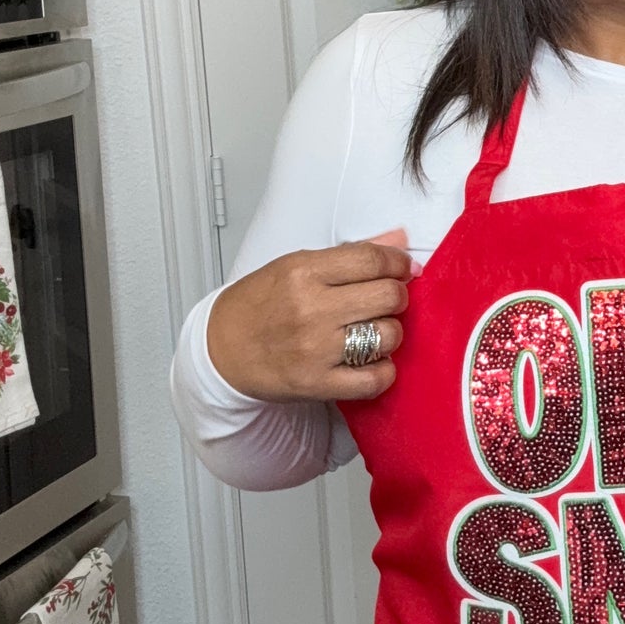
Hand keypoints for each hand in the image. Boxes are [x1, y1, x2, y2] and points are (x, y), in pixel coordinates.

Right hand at [206, 233, 413, 403]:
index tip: (403, 269)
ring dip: (390, 333)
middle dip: (396, 296)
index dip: (398, 263)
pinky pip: (375, 379)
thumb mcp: (296, 266)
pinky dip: (383, 371)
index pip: (372, 259)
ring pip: (388, 335)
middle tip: (385, 301)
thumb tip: (399, 239)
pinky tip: (371, 361)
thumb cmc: (259, 305)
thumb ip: (350, 254)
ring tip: (372, 331)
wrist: (221, 350)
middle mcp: (311, 309)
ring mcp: (315, 349)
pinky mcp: (318, 383)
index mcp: (303, 271)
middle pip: (388, 296)